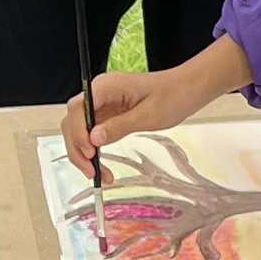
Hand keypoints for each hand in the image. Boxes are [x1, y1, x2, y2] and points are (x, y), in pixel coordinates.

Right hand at [66, 52, 229, 174]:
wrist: (187, 89)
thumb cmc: (173, 95)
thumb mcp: (148, 115)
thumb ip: (119, 126)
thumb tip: (94, 139)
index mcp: (107, 86)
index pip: (78, 107)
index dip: (78, 131)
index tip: (89, 152)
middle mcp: (99, 93)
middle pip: (73, 120)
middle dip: (77, 147)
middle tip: (90, 170)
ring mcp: (102, 104)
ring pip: (79, 130)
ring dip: (82, 153)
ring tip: (97, 173)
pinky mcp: (107, 115)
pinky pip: (92, 133)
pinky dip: (93, 150)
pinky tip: (101, 165)